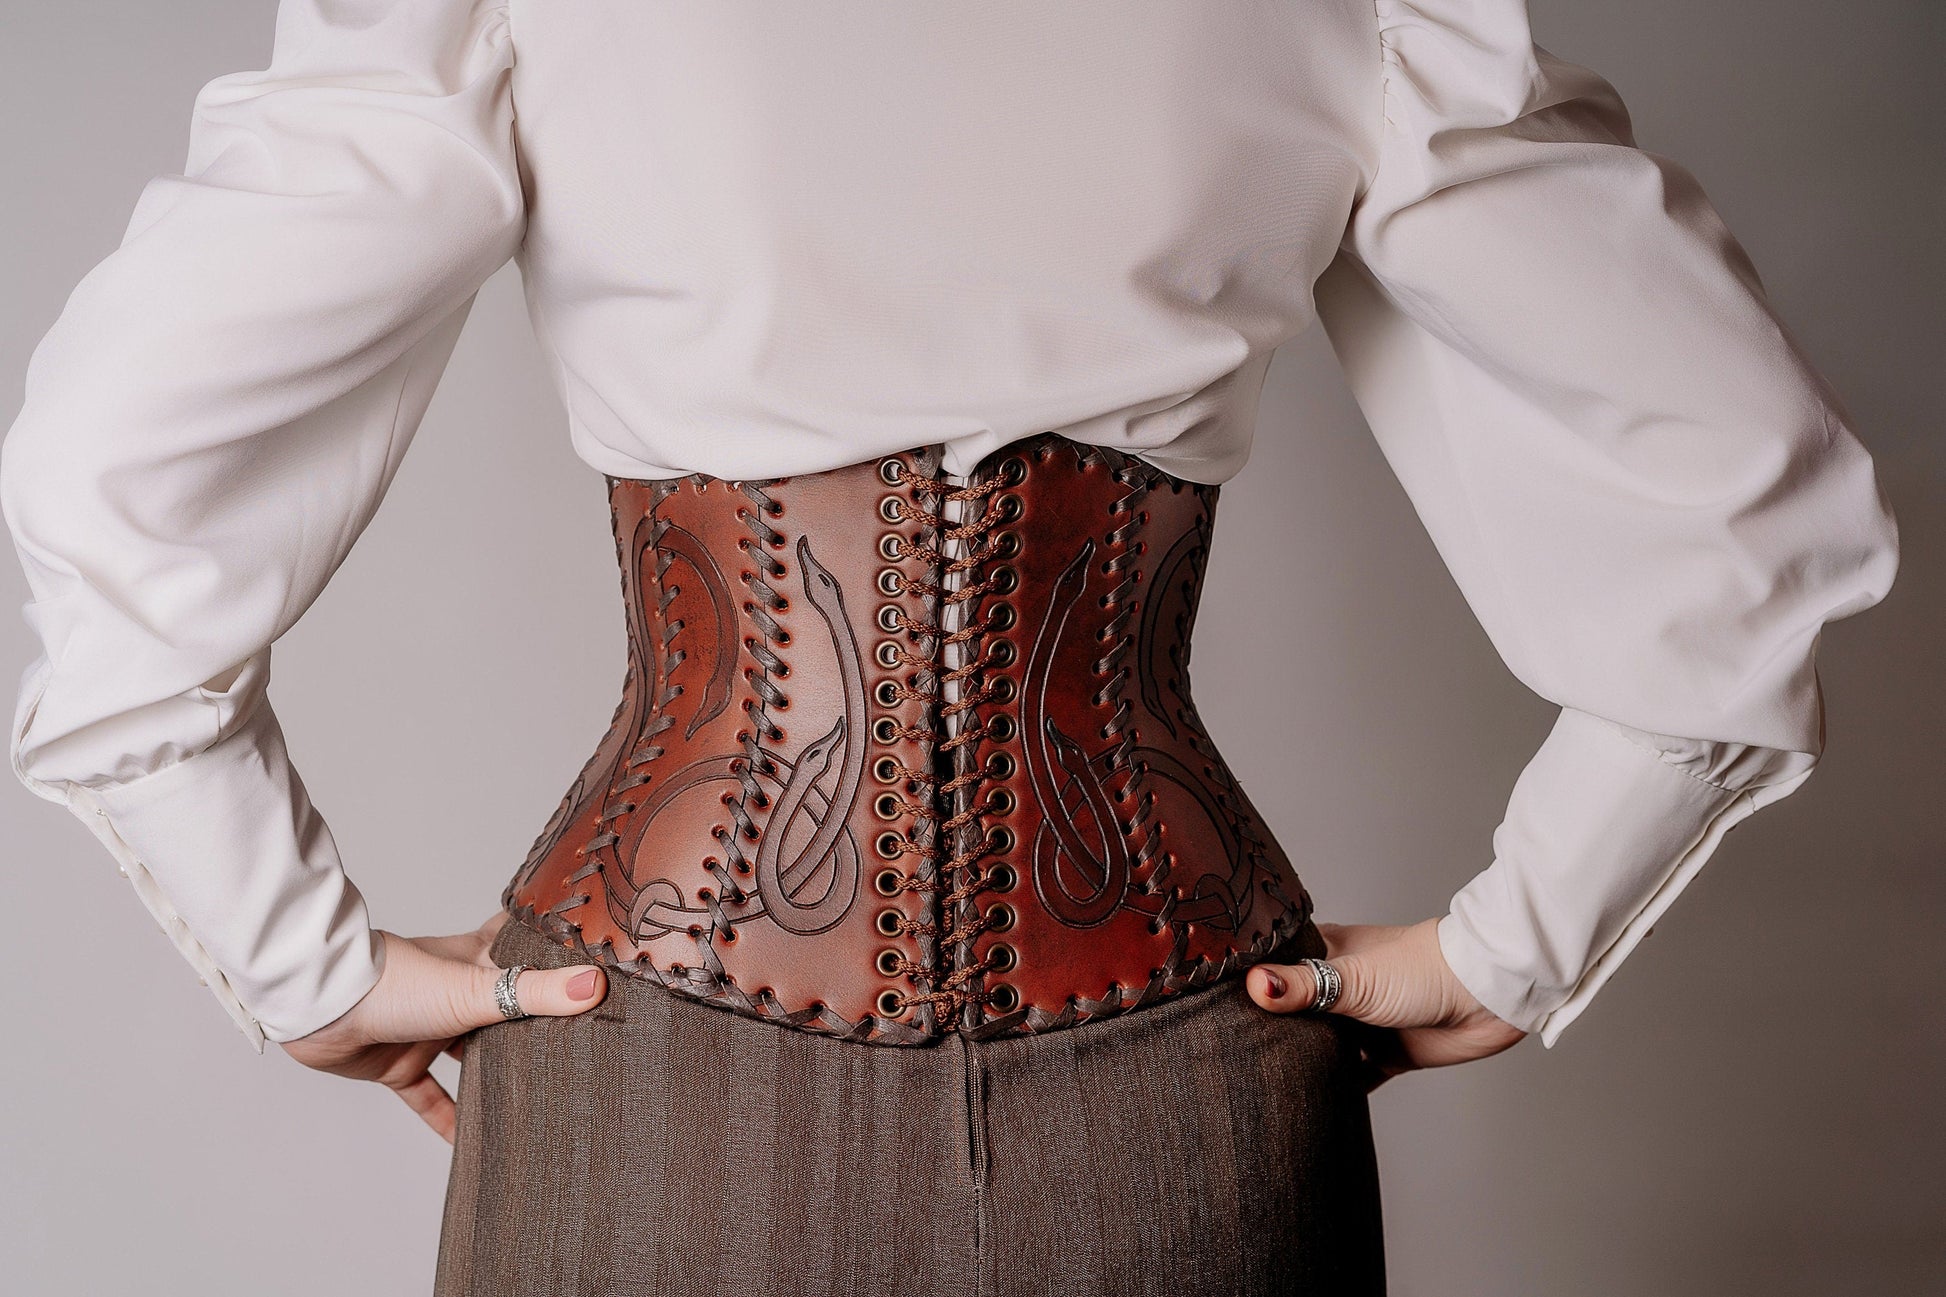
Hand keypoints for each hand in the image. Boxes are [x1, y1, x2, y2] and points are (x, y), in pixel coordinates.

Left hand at [278, 909, 607, 1141]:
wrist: (320, 1008)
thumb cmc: (394, 982)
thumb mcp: (476, 988)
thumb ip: (536, 992)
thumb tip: (595, 986)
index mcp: (476, 959)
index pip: (524, 945)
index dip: (554, 949)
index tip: (589, 957)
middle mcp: (455, 991)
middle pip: (504, 1007)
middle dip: (533, 1025)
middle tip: (576, 1044)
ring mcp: (428, 1028)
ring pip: (471, 1054)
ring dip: (495, 1072)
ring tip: (537, 1094)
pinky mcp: (400, 1064)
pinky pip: (430, 1097)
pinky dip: (448, 1119)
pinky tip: (468, 1143)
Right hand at [1246, 917, 1526, 1091]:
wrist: (1486, 996)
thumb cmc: (1422, 969)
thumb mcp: (1354, 977)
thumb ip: (1302, 985)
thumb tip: (1253, 987)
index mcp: (1326, 953)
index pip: (1275, 966)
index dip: (1247, 982)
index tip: (1208, 1001)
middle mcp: (1340, 986)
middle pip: (1293, 1011)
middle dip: (1269, 1029)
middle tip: (1224, 1054)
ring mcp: (1362, 1021)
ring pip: (1319, 1045)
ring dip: (1300, 1061)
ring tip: (1255, 1083)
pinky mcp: (1386, 1053)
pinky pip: (1351, 1076)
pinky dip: (1334, 1088)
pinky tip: (1308, 1105)